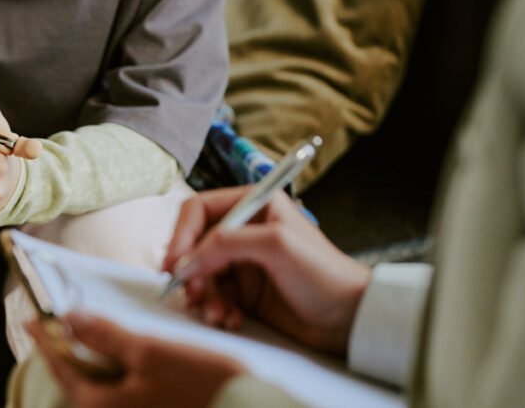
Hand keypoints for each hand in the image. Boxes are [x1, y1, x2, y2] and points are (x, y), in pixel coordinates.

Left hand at [26, 312, 243, 407]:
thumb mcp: (150, 351)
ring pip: (104, 388)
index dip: (47, 339)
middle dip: (74, 352)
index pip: (62, 367)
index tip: (34, 320)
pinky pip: (125, 395)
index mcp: (101, 405)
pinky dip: (122, 374)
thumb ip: (106, 336)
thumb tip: (69, 319)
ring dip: (101, 361)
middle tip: (68, 326)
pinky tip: (134, 357)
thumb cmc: (201, 385)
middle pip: (81, 382)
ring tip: (102, 337)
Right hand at [163, 187, 370, 354]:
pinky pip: (214, 296)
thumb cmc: (324, 273)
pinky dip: (216, 308)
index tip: (175, 265)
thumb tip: (186, 260)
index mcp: (254, 205)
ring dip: (204, 296)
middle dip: (192, 272)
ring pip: (202, 274)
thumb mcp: (276, 246)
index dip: (181, 235)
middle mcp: (246, 229)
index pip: (199, 210)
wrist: (350, 317)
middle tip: (194, 295)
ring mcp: (245, 261)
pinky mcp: (246, 290)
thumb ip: (227, 243)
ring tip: (219, 314)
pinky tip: (231, 319)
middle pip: (195, 245)